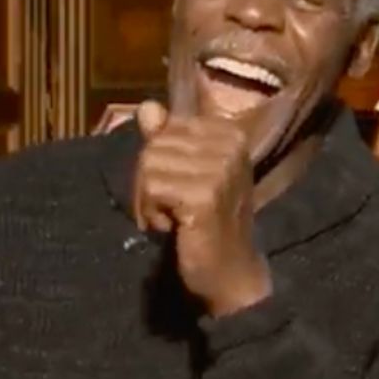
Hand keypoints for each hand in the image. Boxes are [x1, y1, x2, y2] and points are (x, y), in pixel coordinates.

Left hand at [133, 95, 301, 316]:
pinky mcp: (205, 195)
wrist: (230, 272)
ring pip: (149, 164)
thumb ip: (166, 137)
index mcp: (229, 132)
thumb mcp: (188, 171)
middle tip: (171, 209)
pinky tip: (174, 227)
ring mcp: (220, 168)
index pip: (166, 128)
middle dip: (150, 181)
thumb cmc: (208, 220)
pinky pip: (151, 187)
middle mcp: (229, 144)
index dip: (160, 160)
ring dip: (149, 199)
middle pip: (155, 145)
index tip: (178, 188)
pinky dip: (152, 212)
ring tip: (173, 218)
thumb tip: (147, 106)